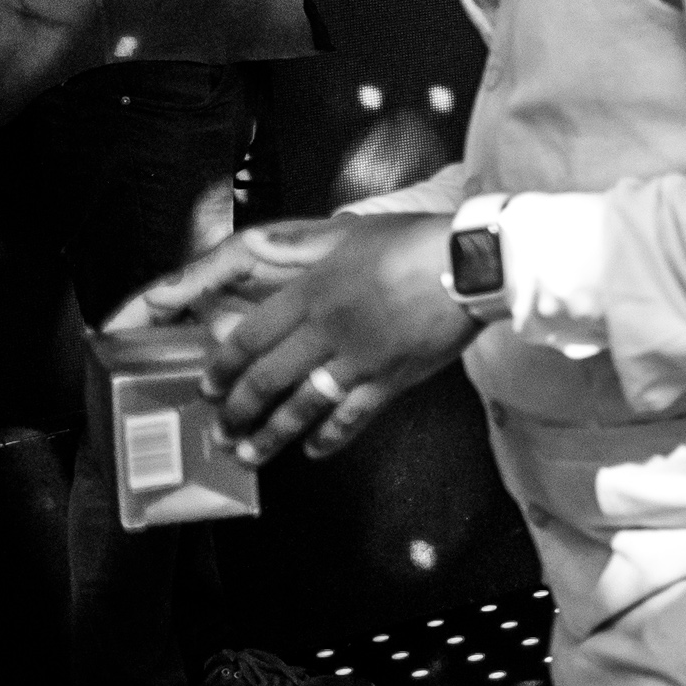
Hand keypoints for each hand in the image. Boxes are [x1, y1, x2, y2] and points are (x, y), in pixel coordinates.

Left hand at [116, 213, 479, 463]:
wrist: (475, 264)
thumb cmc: (417, 241)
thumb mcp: (351, 231)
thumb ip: (301, 243)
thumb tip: (258, 245)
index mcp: (313, 292)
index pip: (252, 337)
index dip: (224, 366)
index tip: (210, 385)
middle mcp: (328, 330)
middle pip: (267, 379)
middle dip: (237, 410)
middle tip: (220, 429)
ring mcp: (360, 359)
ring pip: (302, 406)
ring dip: (270, 435)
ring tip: (248, 454)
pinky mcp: (392, 378)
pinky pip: (353, 416)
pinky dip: (330, 438)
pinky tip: (313, 451)